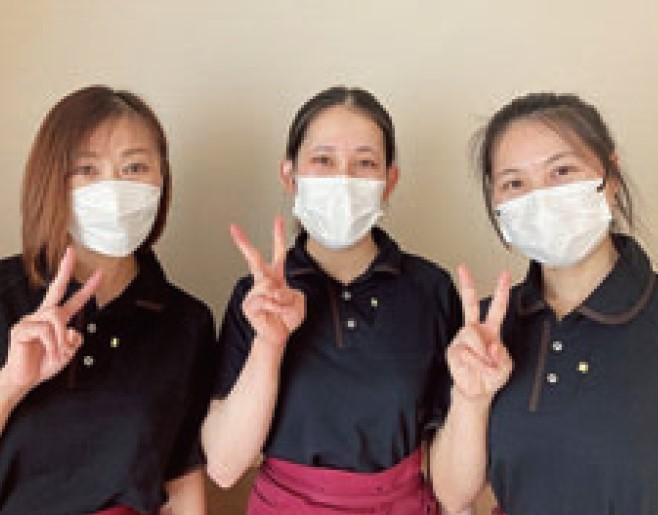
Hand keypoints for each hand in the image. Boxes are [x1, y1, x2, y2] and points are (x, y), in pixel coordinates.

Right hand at [2, 247, 101, 395]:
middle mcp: (42, 315)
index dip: (87, 288)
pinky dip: (53, 344)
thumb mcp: (68, 352)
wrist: (24, 380)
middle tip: (71, 252)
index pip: (72, 299)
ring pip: (56, 318)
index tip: (99, 274)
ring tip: (58, 353)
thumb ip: (74, 340)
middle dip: (65, 270)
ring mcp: (30, 320)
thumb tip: (73, 330)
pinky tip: (50, 353)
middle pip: (56, 289)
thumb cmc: (44, 364)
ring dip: (61, 338)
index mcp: (56, 320)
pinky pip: (45, 330)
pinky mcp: (21, 329)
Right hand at [230, 216, 304, 346]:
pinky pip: (265, 300)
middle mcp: (264, 282)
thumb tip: (274, 290)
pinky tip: (274, 312)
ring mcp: (255, 292)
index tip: (277, 220)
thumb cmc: (287, 318)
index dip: (278, 236)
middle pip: (254, 259)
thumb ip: (291, 292)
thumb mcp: (298, 301)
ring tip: (281, 308)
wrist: (278, 335)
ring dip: (281, 299)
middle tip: (235, 230)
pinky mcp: (249, 304)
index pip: (278, 252)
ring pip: (269, 286)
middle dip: (244, 243)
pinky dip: (275, 307)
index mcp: (277, 276)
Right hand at [446, 265, 512, 401]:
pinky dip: (475, 361)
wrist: (477, 393)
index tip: (504, 275)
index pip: (497, 308)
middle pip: (470, 303)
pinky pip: (465, 350)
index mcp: (491, 331)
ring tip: (485, 364)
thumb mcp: (506, 366)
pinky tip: (475, 367)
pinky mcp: (453, 349)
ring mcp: (462, 339)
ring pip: (472, 333)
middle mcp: (475, 331)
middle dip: (467, 285)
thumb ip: (502, 353)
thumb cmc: (490, 378)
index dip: (501, 291)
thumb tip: (491, 345)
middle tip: (463, 268)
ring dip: (482, 352)